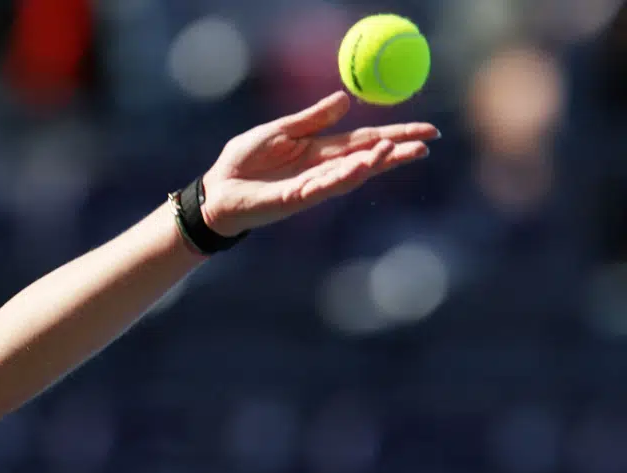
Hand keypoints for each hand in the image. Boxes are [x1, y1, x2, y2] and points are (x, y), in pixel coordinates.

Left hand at [198, 92, 437, 237]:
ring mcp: (311, 186)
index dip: (395, 135)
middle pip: (367, 159)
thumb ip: (311, 119)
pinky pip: (325, 187)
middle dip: (397, 152)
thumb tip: (345, 100)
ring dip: (375, 163)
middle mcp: (321, 170)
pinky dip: (345, 176)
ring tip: (399, 150)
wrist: (216, 190)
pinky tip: (363, 167)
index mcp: (319, 150)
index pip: (365, 141)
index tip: (426, 131)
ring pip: (351, 174)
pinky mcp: (295, 199)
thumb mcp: (278, 131)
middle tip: (428, 145)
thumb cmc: (243, 162)